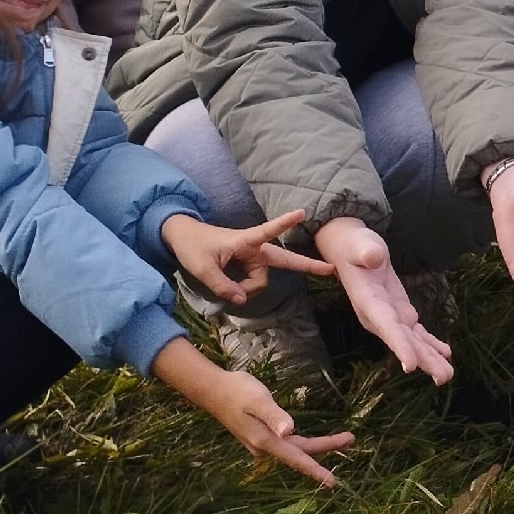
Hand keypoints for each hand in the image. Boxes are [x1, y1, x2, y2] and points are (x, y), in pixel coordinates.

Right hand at [152, 339, 352, 486]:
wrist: (213, 390)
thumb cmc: (237, 391)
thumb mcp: (258, 400)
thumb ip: (275, 416)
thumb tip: (290, 431)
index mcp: (266, 441)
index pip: (297, 458)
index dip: (316, 470)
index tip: (333, 483)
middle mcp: (265, 446)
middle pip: (301, 452)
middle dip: (326, 447)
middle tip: (351, 438)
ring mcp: (261, 443)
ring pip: (295, 448)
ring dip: (317, 445)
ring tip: (342, 439)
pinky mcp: (260, 436)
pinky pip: (287, 445)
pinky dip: (303, 444)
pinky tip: (310, 441)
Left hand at [160, 208, 332, 307]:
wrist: (182, 238)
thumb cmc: (192, 246)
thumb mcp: (201, 269)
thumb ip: (222, 286)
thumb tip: (242, 300)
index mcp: (245, 240)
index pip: (268, 230)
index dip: (284, 223)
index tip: (302, 212)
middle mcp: (254, 248)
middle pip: (283, 260)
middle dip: (306, 264)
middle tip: (330, 269)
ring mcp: (253, 257)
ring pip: (261, 279)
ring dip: (248, 288)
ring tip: (228, 289)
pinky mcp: (248, 264)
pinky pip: (254, 281)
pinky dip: (245, 288)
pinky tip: (236, 290)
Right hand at [313, 216, 453, 384]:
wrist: (350, 249)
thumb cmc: (355, 245)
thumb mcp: (359, 243)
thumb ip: (366, 251)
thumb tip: (374, 258)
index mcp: (368, 301)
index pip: (386, 325)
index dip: (399, 345)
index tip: (411, 365)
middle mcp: (377, 315)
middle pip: (402, 340)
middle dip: (422, 360)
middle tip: (443, 378)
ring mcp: (389, 316)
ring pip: (411, 341)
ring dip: (430, 357)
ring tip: (448, 374)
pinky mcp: (399, 312)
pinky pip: (415, 332)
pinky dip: (430, 343)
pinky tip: (445, 353)